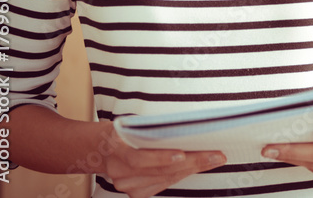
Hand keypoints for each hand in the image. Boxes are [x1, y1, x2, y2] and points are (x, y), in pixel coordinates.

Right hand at [102, 125, 225, 197]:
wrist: (96, 149)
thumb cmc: (120, 130)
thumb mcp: (130, 122)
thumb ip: (150, 128)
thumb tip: (186, 126)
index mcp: (115, 147)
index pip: (139, 158)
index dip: (161, 158)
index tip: (183, 154)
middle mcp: (119, 169)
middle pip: (160, 170)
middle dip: (192, 162)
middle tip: (216, 155)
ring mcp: (126, 184)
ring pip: (165, 178)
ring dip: (192, 169)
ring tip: (213, 160)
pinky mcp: (134, 192)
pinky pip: (162, 185)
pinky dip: (180, 175)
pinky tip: (196, 167)